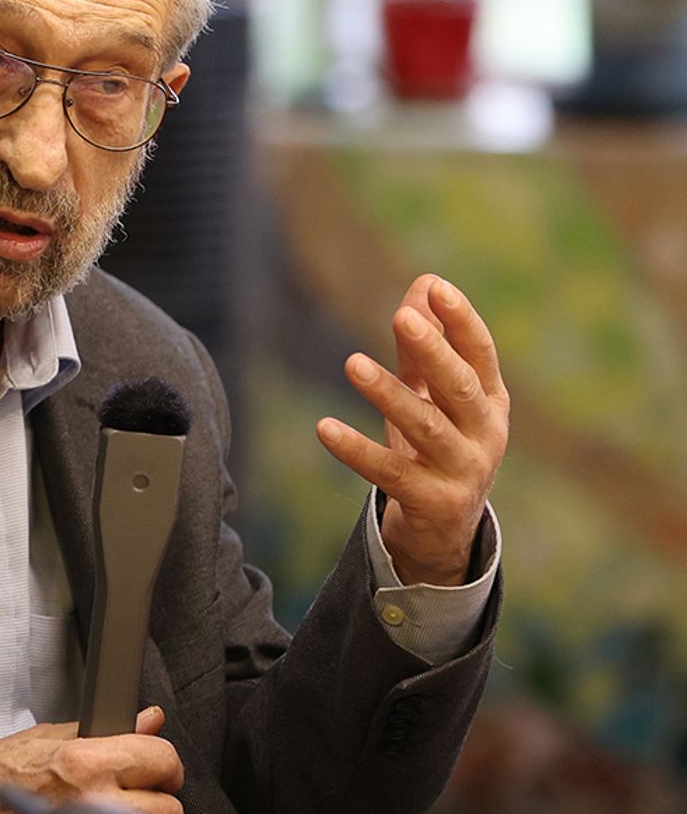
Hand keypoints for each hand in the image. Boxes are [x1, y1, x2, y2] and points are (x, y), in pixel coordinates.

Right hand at [0, 706, 183, 813]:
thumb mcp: (49, 736)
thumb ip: (106, 729)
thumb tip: (149, 719)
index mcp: (86, 761)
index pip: (161, 758)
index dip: (164, 760)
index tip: (156, 762)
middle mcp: (93, 801)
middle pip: (169, 808)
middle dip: (160, 797)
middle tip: (141, 789)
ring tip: (116, 810)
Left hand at [316, 274, 509, 586]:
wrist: (444, 531)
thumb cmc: (438, 447)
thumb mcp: (432, 396)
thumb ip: (424, 346)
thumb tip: (423, 282)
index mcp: (491, 401)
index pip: (481, 354)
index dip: (461, 320)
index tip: (436, 287)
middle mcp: (486, 434)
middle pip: (459, 387)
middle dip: (433, 351)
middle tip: (402, 318)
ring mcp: (463, 471)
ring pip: (425, 427)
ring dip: (388, 393)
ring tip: (352, 363)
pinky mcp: (432, 502)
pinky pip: (389, 472)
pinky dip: (356, 449)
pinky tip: (324, 428)